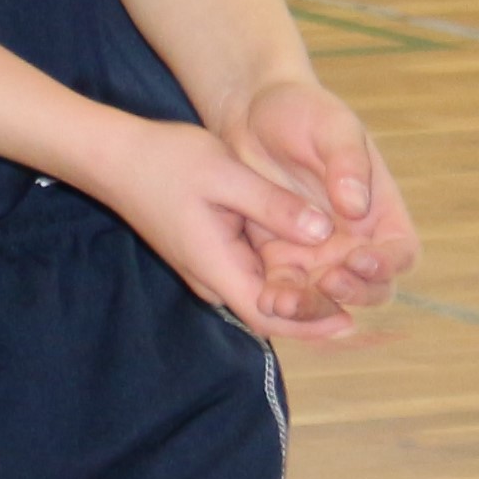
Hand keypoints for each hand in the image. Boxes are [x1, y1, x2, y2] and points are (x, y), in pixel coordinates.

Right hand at [72, 112, 355, 345]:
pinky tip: (314, 259)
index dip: (311, 322)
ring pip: (264, 291)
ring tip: (347, 285)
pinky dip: (284, 273)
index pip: (270, 313)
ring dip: (302, 293)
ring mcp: (210, 266)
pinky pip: (254, 272)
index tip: (350, 319)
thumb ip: (273, 207)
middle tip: (361, 304)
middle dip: (314, 312)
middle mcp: (214, 276)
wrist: (117, 156)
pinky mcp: (211, 251)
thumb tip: (322, 232)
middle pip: (271, 310)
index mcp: (216, 266)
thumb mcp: (225, 175)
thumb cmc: (166, 161)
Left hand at [225, 78, 420, 330]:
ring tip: (287, 300)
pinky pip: (286, 292)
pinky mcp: (280, 259)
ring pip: (327, 300)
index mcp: (380, 211)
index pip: (400, 252)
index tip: (360, 256)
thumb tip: (357, 207)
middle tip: (329, 279)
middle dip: (353, 294)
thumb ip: (347, 163)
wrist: (252, 113)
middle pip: (370, 288)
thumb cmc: (303, 111)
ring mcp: (317, 254)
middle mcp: (354, 240)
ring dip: (312, 308)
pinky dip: (280, 302)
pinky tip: (265, 299)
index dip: (387, 264)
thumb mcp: (331, 126)